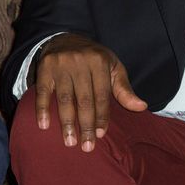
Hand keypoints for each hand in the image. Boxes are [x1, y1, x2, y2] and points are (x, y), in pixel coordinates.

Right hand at [33, 33, 146, 151]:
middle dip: (86, 125)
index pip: (102, 95)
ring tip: (70, 142)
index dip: (102, 116)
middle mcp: (80, 62)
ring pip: (65, 98)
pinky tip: (43, 125)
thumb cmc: (93, 59)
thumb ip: (124, 89)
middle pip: (84, 100)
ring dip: (67, 122)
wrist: (64, 38)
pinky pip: (43, 91)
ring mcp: (61, 64)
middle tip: (86, 147)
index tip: (100, 135)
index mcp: (99, 62)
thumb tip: (141, 107)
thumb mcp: (112, 68)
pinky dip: (42, 109)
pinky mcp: (45, 68)